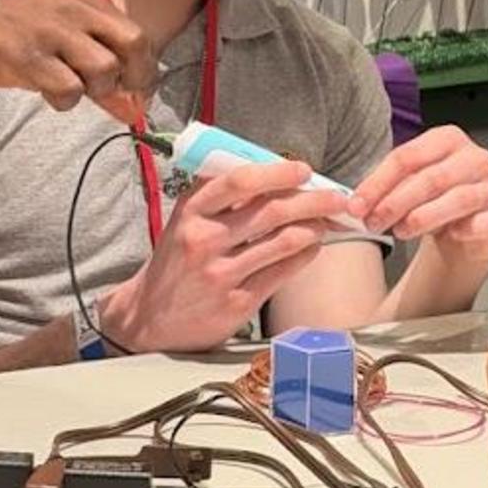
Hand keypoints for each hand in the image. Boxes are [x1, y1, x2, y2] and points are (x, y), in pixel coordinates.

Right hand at [0, 0, 155, 112]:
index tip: (138, 90)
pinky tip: (49, 91)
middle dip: (136, 77)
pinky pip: (68, 89)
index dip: (146, 69)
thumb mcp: (66, 36)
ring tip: (73, 86)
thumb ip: (100, 68)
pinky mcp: (30, 57)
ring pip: (103, 69)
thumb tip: (134, 110)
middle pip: (133, 44)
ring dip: (95, 89)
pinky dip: (65, 100)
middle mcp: (76, 12)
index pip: (138, 34)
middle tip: (118, 93)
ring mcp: (53, 33)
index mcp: (88, 1)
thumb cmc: (22, 30)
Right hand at [100, 159, 351, 352]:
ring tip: (328, 222)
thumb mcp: (185, 221)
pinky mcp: (237, 303)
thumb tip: (269, 171)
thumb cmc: (176, 261)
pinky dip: (304, 255)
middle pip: (270, 211)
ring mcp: (221, 274)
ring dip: (314, 227)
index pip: (239, 181)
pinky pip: (282, 272)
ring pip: (283, 242)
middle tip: (336, 196)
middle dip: (312, 200)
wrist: (150, 317)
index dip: (277, 172)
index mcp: (190, 212)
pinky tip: (312, 247)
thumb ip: (218, 196)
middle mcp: (203, 240)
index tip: (302, 169)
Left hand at [346, 125, 487, 263]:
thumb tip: (354, 203)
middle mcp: (474, 156)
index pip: (406, 157)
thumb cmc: (431, 201)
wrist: (462, 232)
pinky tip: (451, 234)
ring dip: (424, 217)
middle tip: (373, 222)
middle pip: (430, 177)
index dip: (377, 183)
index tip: (357, 206)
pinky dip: (469, 227)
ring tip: (400, 232)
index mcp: (446, 138)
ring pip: (458, 198)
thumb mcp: (404, 187)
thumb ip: (382, 189)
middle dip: (395, 202)